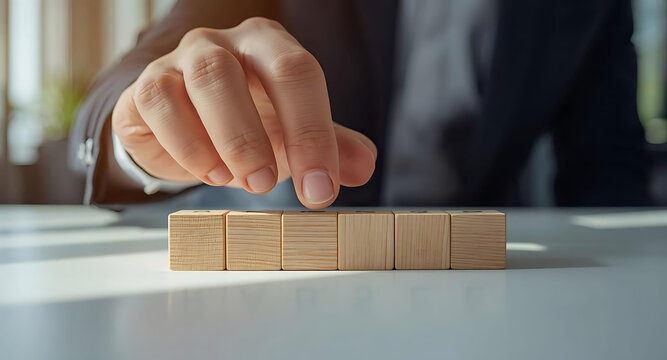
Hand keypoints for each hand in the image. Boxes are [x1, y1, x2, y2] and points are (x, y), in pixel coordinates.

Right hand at [111, 18, 376, 207]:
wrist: (188, 128)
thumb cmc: (249, 123)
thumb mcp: (293, 134)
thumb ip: (331, 146)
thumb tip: (364, 166)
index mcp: (270, 46)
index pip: (299, 74)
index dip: (312, 133)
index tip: (320, 190)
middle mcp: (224, 44)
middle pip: (240, 72)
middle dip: (257, 137)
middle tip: (269, 185)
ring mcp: (181, 60)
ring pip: (202, 82)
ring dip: (224, 139)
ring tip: (236, 181)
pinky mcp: (144, 87)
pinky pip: (159, 105)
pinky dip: (185, 146)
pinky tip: (208, 172)